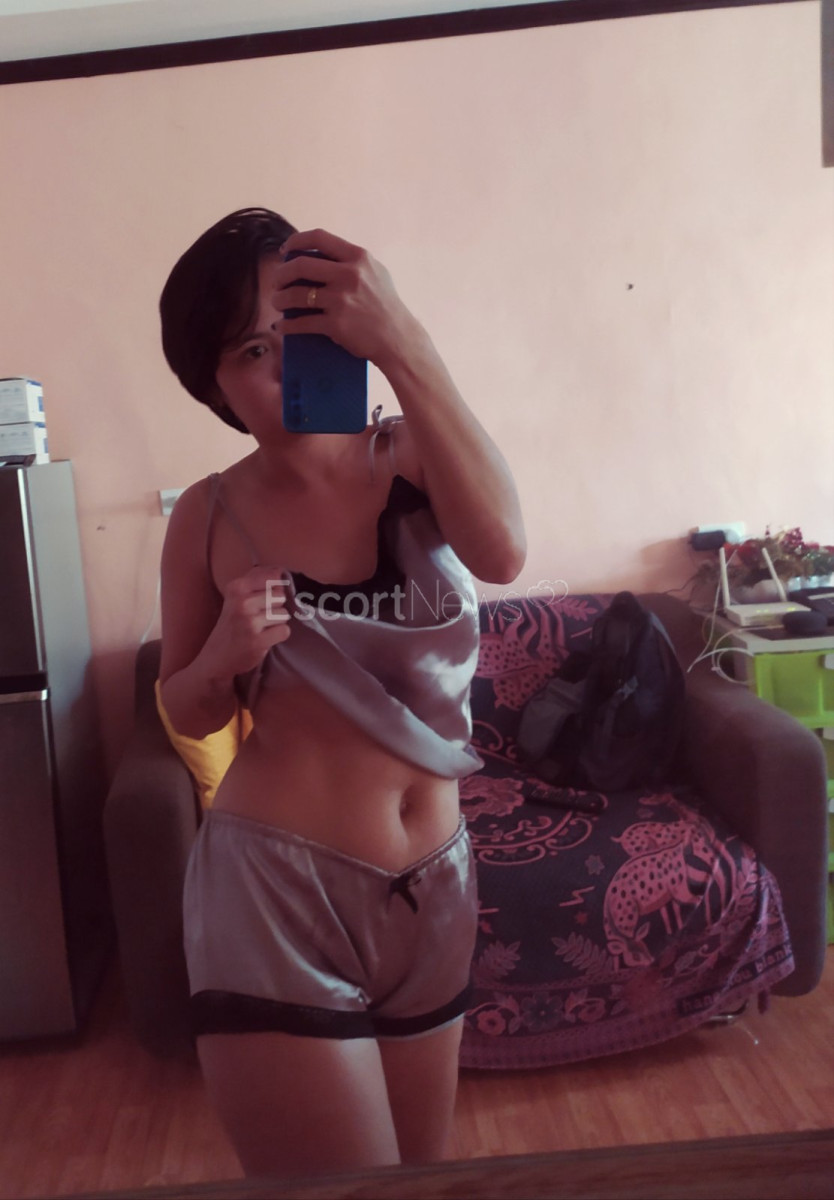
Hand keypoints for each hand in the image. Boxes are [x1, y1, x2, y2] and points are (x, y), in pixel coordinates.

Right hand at [202, 565, 290, 679]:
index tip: (262, 599)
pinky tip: (264, 638)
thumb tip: (279, 570)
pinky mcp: (257, 641)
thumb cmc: (231, 623)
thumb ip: (256, 580)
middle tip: (259, 617)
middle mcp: (241, 603)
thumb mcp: (236, 596)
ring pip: (284, 614)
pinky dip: (278, 636)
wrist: (217, 657)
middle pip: (280, 596)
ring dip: (276, 623)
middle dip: (274, 607)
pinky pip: (284, 631)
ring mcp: (249, 623)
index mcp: (236, 587)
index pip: (273, 577)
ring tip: (260, 628)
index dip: (273, 589)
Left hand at [269, 229, 423, 373]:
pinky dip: (287, 326)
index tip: (285, 251)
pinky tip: (281, 327)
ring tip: (277, 302)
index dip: (296, 241)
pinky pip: (302, 323)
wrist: (398, 338)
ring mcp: (341, 300)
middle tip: (277, 281)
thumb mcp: (375, 272)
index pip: (319, 238)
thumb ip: (351, 261)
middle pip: (301, 266)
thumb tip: (319, 255)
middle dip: (282, 274)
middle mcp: (348, 275)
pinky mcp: (336, 324)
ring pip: (296, 295)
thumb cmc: (386, 306)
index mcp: (358, 257)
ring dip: (280, 299)